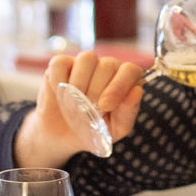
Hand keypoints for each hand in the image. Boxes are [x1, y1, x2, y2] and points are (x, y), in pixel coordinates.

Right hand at [13, 51, 144, 167]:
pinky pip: (61, 63)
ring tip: (74, 104)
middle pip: (108, 64)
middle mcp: (106, 68)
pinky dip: (59, 80)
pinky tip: (60, 95)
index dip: (120, 85)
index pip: (130, 70)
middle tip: (87, 110)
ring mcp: (83, 64)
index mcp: (124, 81)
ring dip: (79, 84)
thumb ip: (127, 112)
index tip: (106, 106)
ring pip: (87, 58)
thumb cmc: (93, 130)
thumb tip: (136, 91)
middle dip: (97, 90)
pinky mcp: (60, 64)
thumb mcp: (114, 129)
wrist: (63, 136)